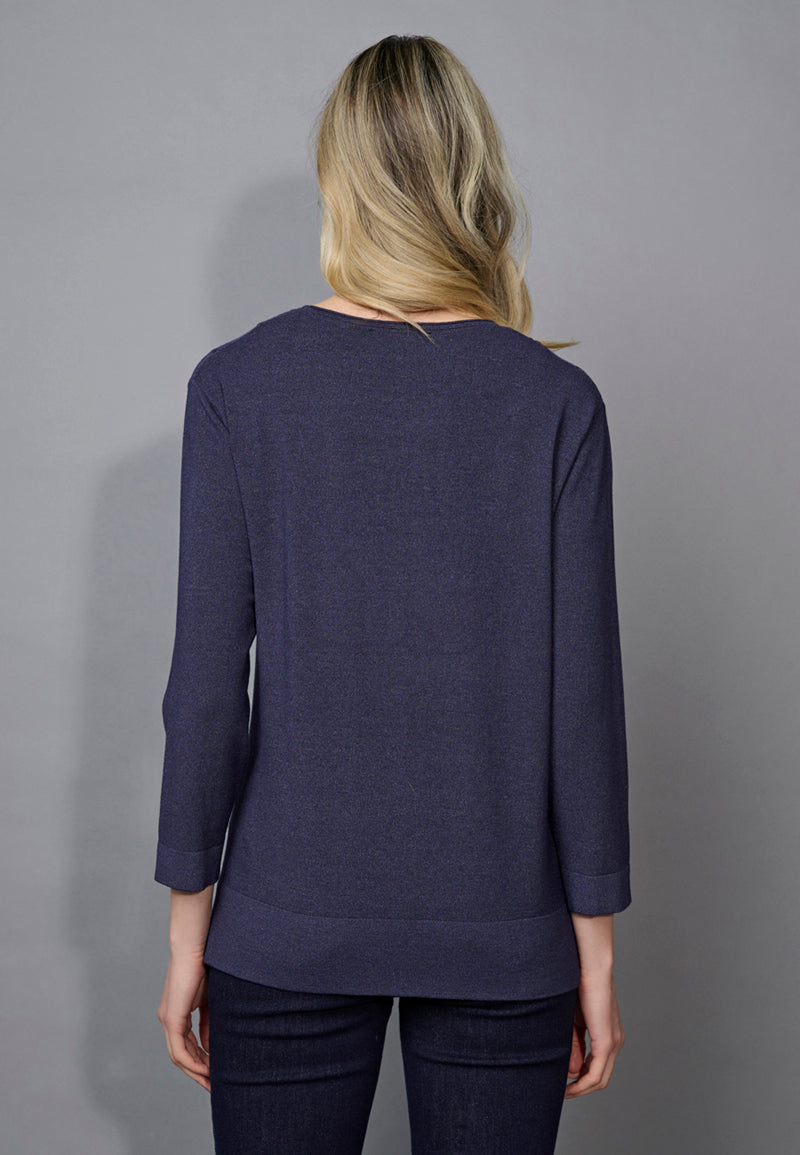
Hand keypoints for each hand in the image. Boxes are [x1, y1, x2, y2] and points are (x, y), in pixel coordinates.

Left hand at [157, 950, 210, 1090]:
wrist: (196, 948)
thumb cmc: (205, 967)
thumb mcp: (210, 1001)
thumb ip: (209, 1023)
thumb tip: (210, 1045)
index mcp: (177, 1014)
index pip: (187, 1046)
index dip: (201, 1061)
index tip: (216, 1072)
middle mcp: (169, 1020)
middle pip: (181, 1056)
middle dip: (198, 1072)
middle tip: (214, 1085)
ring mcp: (168, 1020)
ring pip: (179, 1056)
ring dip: (196, 1071)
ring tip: (213, 1081)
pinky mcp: (172, 1018)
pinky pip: (180, 1050)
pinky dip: (194, 1061)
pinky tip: (207, 1068)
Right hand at [564, 968, 624, 1097]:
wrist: (588, 966)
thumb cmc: (579, 986)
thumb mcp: (572, 1021)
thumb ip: (572, 1045)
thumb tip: (572, 1071)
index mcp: (608, 1034)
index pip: (595, 1066)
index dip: (578, 1078)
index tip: (561, 1082)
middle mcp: (615, 1042)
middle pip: (599, 1078)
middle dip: (579, 1088)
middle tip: (560, 1092)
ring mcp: (613, 1043)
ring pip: (598, 1079)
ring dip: (579, 1088)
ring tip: (561, 1091)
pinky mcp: (606, 1042)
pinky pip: (595, 1073)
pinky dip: (581, 1084)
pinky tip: (567, 1085)